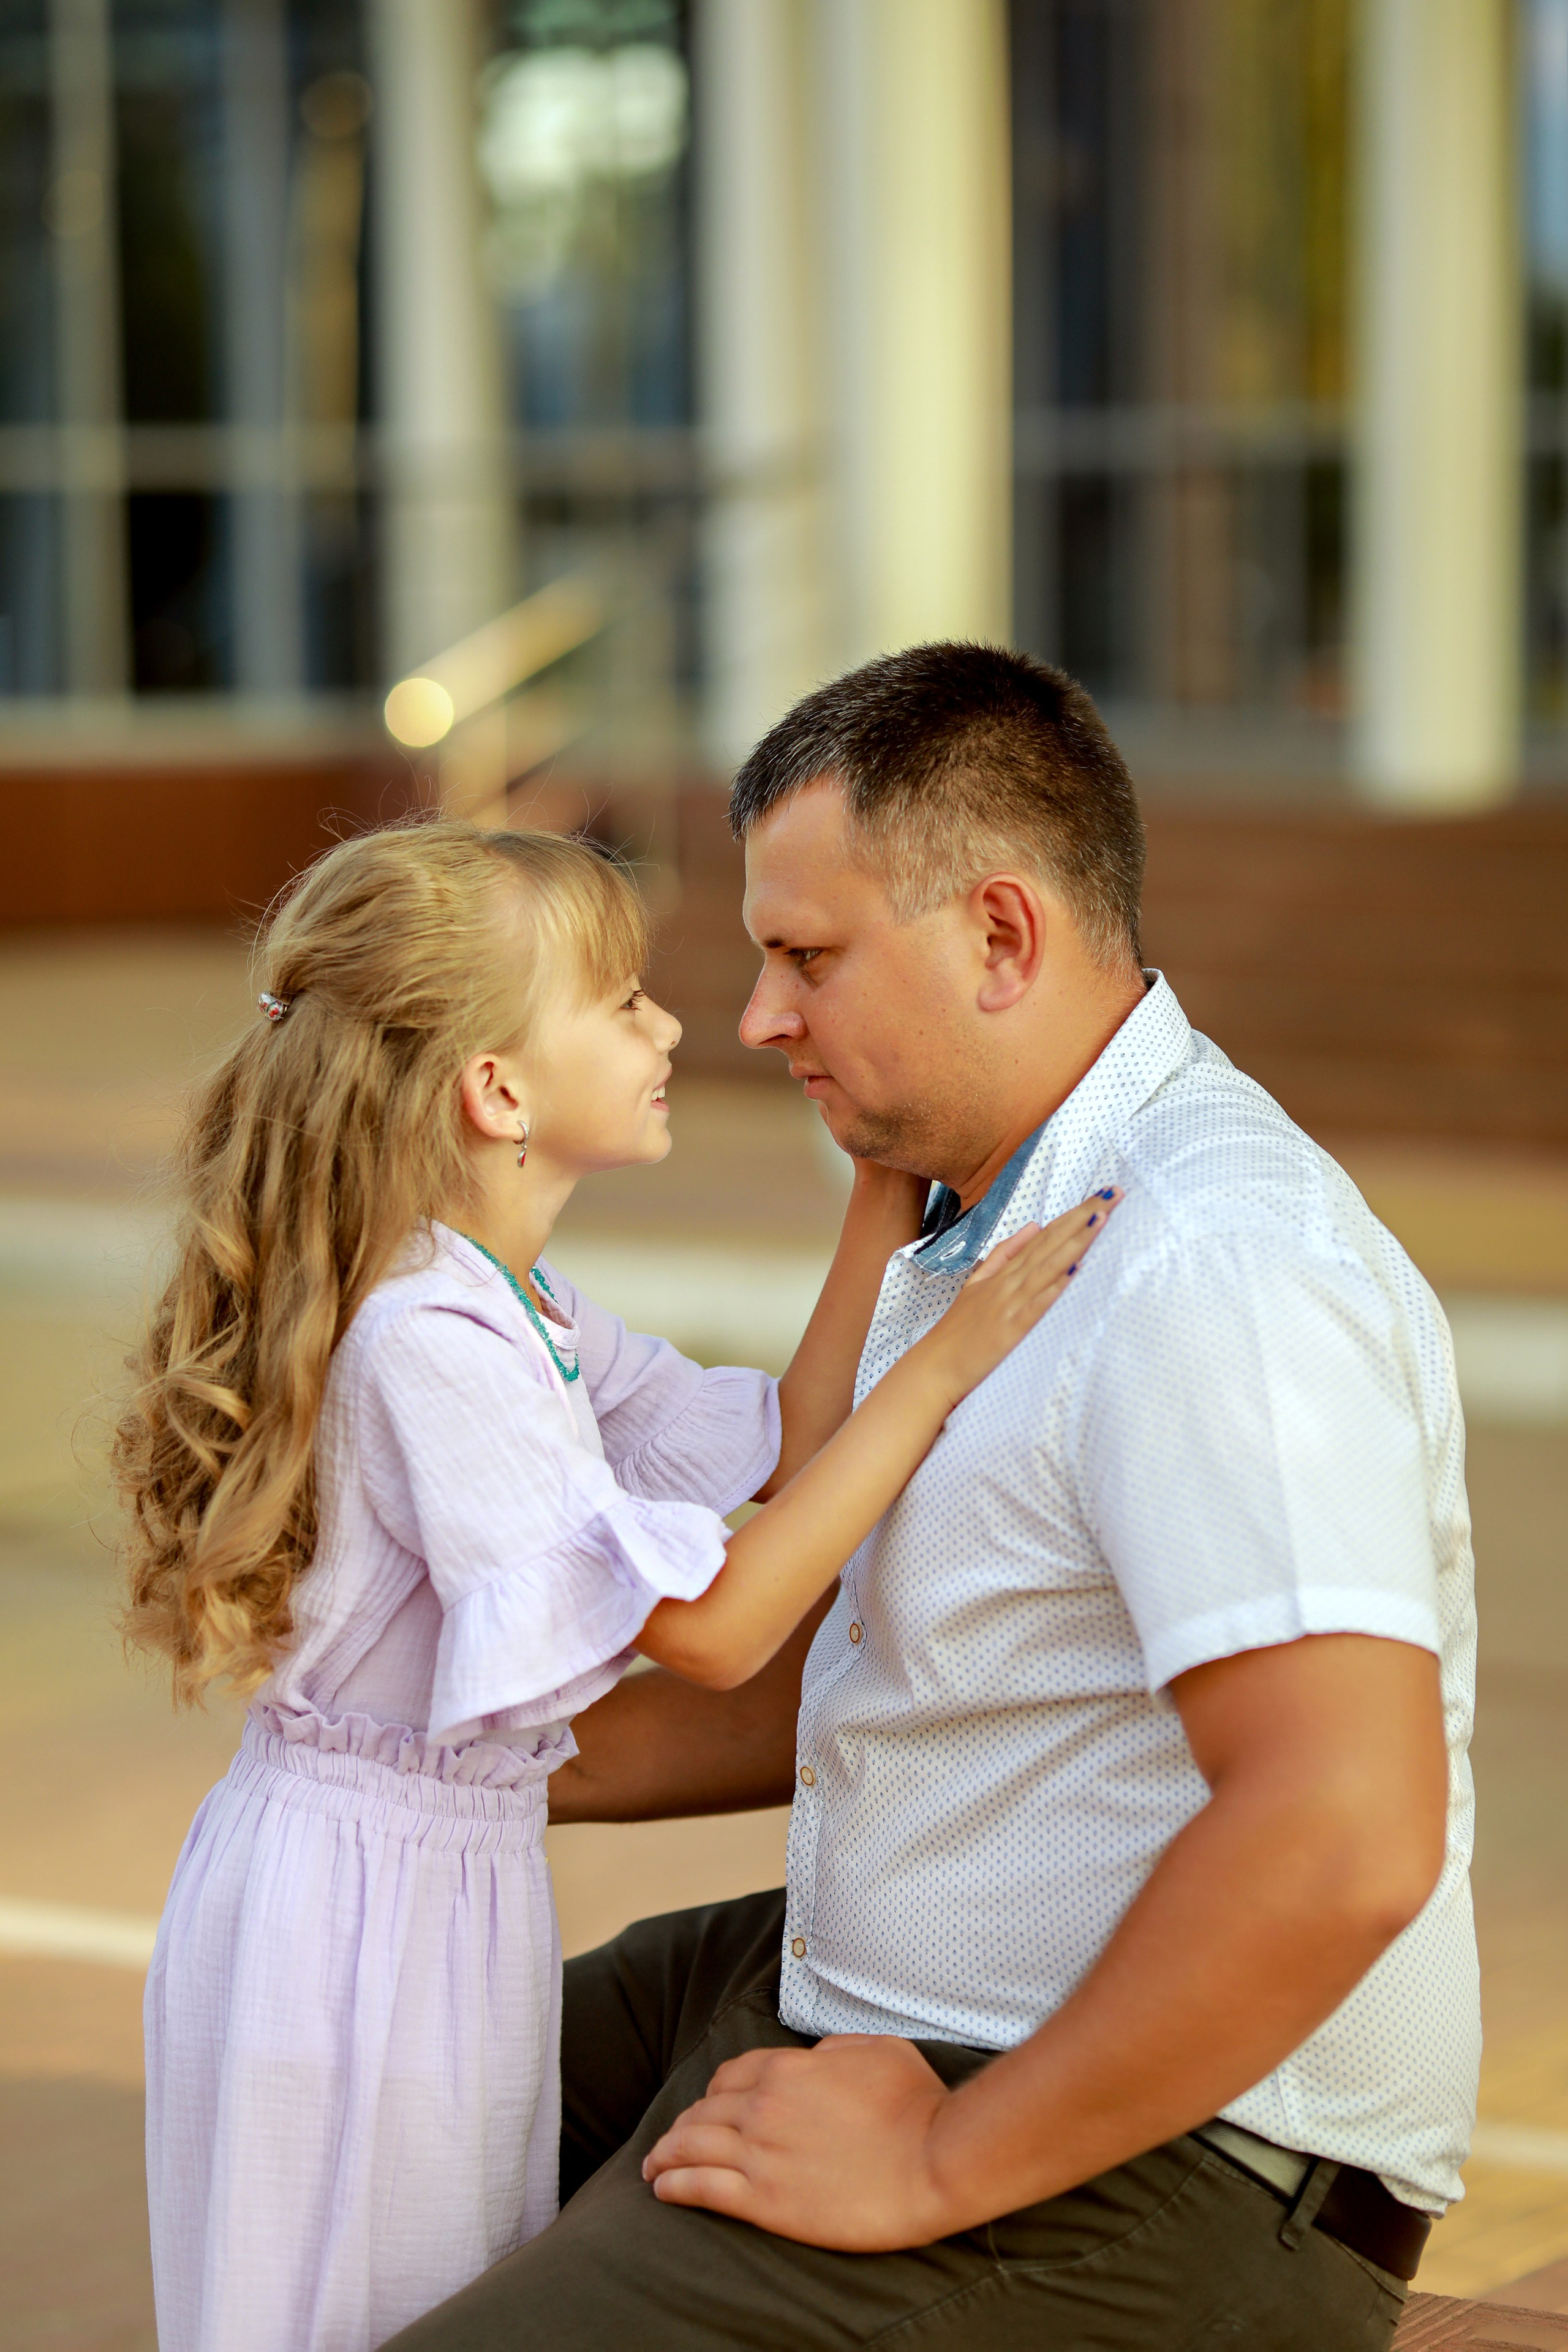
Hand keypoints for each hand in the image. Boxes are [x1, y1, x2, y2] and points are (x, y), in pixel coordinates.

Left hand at [642, 2034, 956, 2250]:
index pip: (731, 2075)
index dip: (715, 2091)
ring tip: (653, 2165)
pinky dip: (674, 2186)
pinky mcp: (767, 2201)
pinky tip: (662, 2189)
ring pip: (692, 2147)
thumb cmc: (917, 2104)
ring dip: (665, 2153)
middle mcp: (764, 2106)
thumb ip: (837, 2048)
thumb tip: (819, 2055)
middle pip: (705, 2110)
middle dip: (685, 2122)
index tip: (709, 2105)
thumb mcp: (879, 2049)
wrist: (935, 2161)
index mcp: (788, 2069)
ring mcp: (761, 2155)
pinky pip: (702, 2188)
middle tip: (673, 2138)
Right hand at [913, 1188, 1118, 1408]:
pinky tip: (1075, 1270)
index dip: (1075, 1213)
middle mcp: (1011, 1281)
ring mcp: (1010, 1303)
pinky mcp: (1011, 1329)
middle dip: (1084, 1216)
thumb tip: (1035, 1225)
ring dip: (1076, 1242)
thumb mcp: (978, 1281)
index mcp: (1006, 1271)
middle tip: (1113, 1193)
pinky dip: (1055, 1287)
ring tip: (1101, 1218)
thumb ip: (1006, 1252)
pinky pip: (1037, 1305)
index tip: (1103, 1193)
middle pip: (1053, 1242)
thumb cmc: (959, 1329)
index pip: (1048, 1234)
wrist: (935, 1367)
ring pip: (1049, 1266)